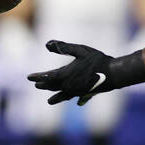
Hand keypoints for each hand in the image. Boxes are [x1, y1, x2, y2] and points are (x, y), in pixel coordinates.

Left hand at [27, 40, 144, 104]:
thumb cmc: (98, 60)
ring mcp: (77, 91)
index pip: (47, 77)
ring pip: (62, 95)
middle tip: (36, 84)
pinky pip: (73, 97)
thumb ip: (63, 47)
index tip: (29, 77)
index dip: (37, 77)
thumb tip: (47, 44)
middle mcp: (69, 86)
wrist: (114, 74)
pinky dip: (68, 99)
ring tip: (50, 101)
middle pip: (53, 87)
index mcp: (66, 75)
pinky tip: (71, 101)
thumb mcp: (80, 50)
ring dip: (55, 96)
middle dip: (44, 85)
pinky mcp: (85, 93)